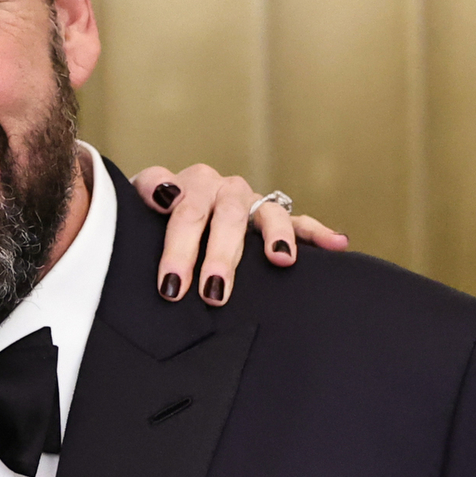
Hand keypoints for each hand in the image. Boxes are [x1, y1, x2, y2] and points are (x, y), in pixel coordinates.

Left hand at [133, 164, 348, 306]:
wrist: (163, 206)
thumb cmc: (150, 217)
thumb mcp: (137, 204)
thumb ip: (144, 192)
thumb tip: (164, 195)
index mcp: (190, 184)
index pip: (184, 212)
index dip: (178, 249)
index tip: (171, 285)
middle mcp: (224, 189)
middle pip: (224, 218)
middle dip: (220, 256)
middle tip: (213, 292)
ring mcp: (252, 203)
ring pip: (266, 217)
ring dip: (273, 239)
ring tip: (279, 261)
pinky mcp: (273, 216)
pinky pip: (299, 222)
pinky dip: (318, 231)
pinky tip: (338, 244)